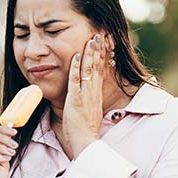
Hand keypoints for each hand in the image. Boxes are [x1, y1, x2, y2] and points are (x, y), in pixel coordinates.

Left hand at [63, 33, 107, 158]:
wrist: (86, 143)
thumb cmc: (85, 132)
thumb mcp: (90, 113)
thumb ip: (88, 103)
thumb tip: (88, 98)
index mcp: (96, 94)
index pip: (100, 71)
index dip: (102, 57)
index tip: (103, 44)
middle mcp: (93, 92)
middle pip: (97, 66)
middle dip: (98, 49)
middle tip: (99, 34)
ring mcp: (85, 95)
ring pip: (88, 70)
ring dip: (89, 53)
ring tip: (91, 39)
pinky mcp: (75, 99)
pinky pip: (75, 80)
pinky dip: (75, 67)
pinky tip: (75, 55)